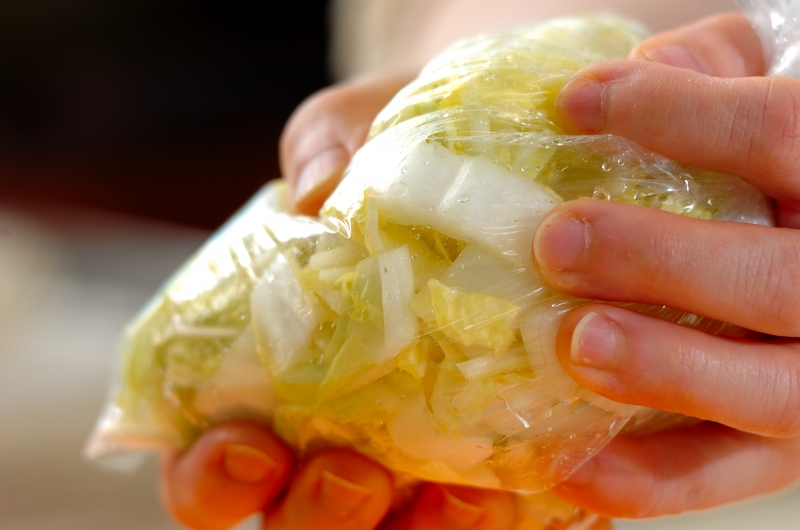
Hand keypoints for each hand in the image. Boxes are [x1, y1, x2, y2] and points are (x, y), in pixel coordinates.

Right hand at [163, 72, 606, 529]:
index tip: (246, 446)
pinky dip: (500, 508)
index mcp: (274, 369)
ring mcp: (421, 445)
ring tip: (449, 485)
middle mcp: (338, 422)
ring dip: (412, 527)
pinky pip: (501, 508)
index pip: (215, 458)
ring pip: (397, 527)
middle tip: (351, 473)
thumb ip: (326, 146)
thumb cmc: (408, 143)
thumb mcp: (358, 126)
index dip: (211, 475)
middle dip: (312, 514)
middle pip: (296, 514)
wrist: (505, 139)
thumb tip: (320, 193)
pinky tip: (517, 477)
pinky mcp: (506, 449)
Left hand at [530, 13, 799, 517]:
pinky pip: (726, 477)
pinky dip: (647, 482)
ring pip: (768, 394)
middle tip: (556, 242)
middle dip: (659, 259)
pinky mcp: (797, 450)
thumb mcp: (782, 99)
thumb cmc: (794, 165)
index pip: (784, 135)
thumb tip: (647, 67)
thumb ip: (726, 73)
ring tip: (574, 345)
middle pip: (776, 281)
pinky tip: (566, 466)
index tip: (575, 102)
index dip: (679, 114)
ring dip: (664, 371)